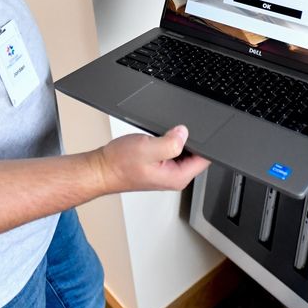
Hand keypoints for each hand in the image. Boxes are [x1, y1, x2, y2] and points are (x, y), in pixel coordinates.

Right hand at [91, 125, 210, 193]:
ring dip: (177, 140)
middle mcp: (175, 177)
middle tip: (174, 131)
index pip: (205, 159)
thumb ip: (170, 142)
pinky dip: (168, 141)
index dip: (205, 142)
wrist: (101, 169)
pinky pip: (173, 150)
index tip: (197, 130)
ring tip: (163, 135)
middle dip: (190, 139)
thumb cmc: (119, 164)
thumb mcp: (147, 149)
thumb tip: (184, 133)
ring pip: (184, 151)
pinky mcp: (160, 165)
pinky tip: (157, 138)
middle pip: (196, 154)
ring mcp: (167, 172)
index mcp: (177, 177)